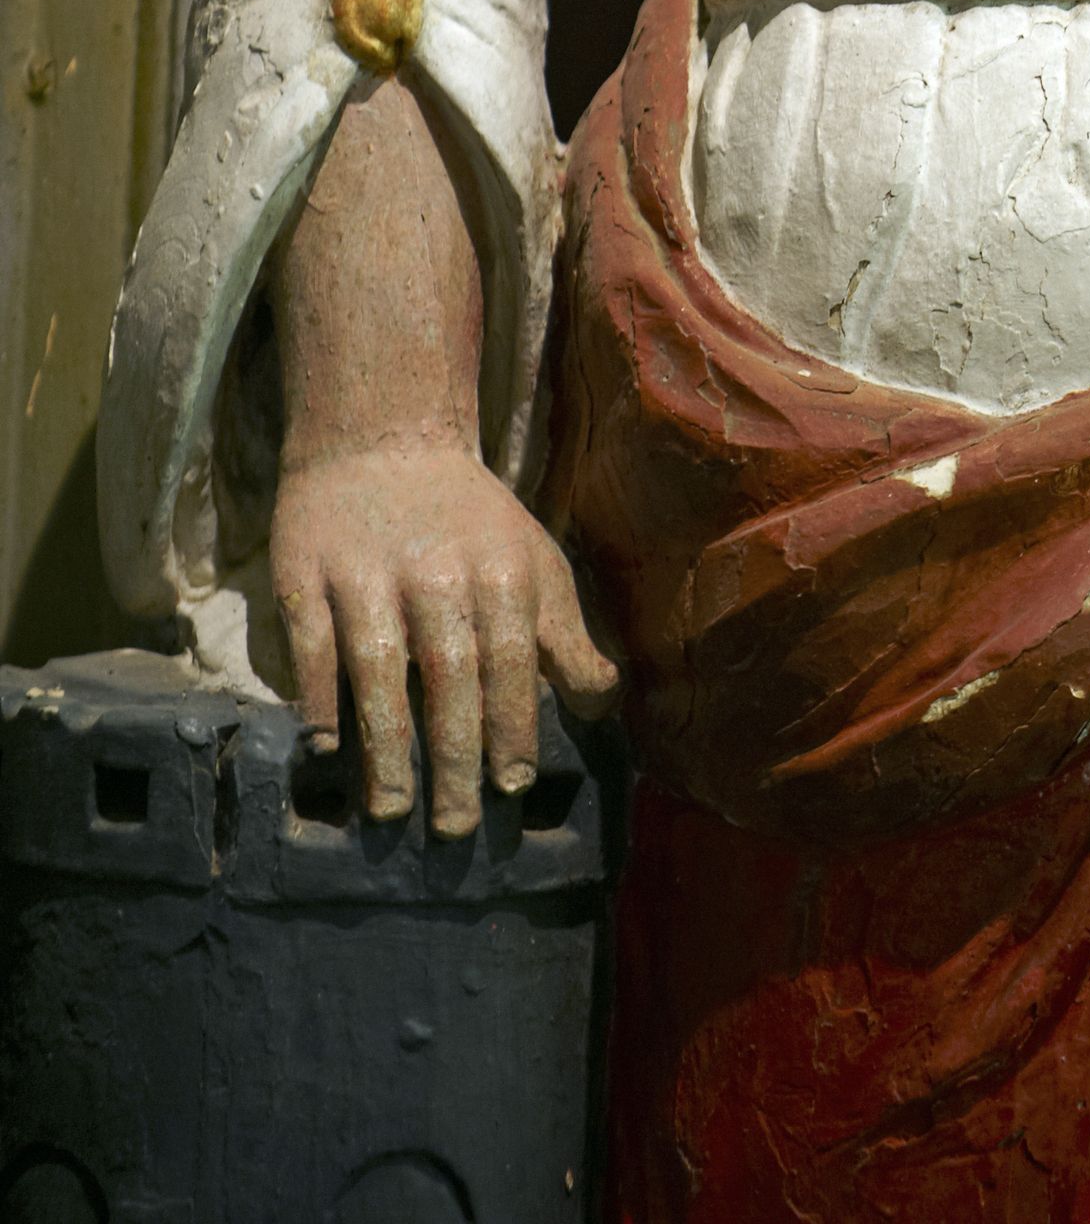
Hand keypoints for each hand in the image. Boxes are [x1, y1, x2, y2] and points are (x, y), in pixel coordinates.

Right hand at [270, 440, 618, 833]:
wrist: (383, 442)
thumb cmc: (470, 523)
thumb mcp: (533, 564)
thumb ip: (566, 638)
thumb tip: (602, 707)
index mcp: (500, 569)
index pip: (511, 662)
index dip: (512, 726)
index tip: (513, 787)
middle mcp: (435, 571)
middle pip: (448, 677)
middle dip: (454, 757)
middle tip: (457, 827)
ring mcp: (366, 573)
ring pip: (376, 670)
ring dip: (385, 747)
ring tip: (393, 810)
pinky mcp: (306, 573)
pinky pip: (311, 648)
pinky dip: (319, 699)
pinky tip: (328, 749)